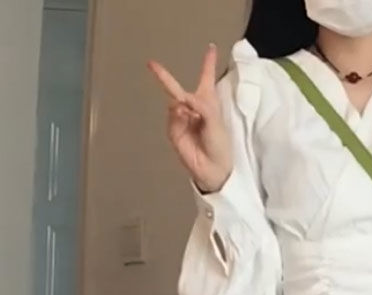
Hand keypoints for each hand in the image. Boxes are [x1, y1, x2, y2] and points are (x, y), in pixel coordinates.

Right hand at [148, 45, 232, 194]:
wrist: (213, 169)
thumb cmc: (220, 145)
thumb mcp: (216, 121)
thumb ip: (202, 106)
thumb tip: (182, 99)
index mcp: (207, 102)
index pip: (206, 78)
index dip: (208, 63)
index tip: (211, 47)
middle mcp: (193, 108)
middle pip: (177, 88)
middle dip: (164, 77)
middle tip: (151, 63)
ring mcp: (181, 120)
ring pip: (174, 103)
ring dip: (181, 104)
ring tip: (192, 115)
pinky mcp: (174, 132)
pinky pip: (172, 117)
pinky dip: (177, 116)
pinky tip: (185, 118)